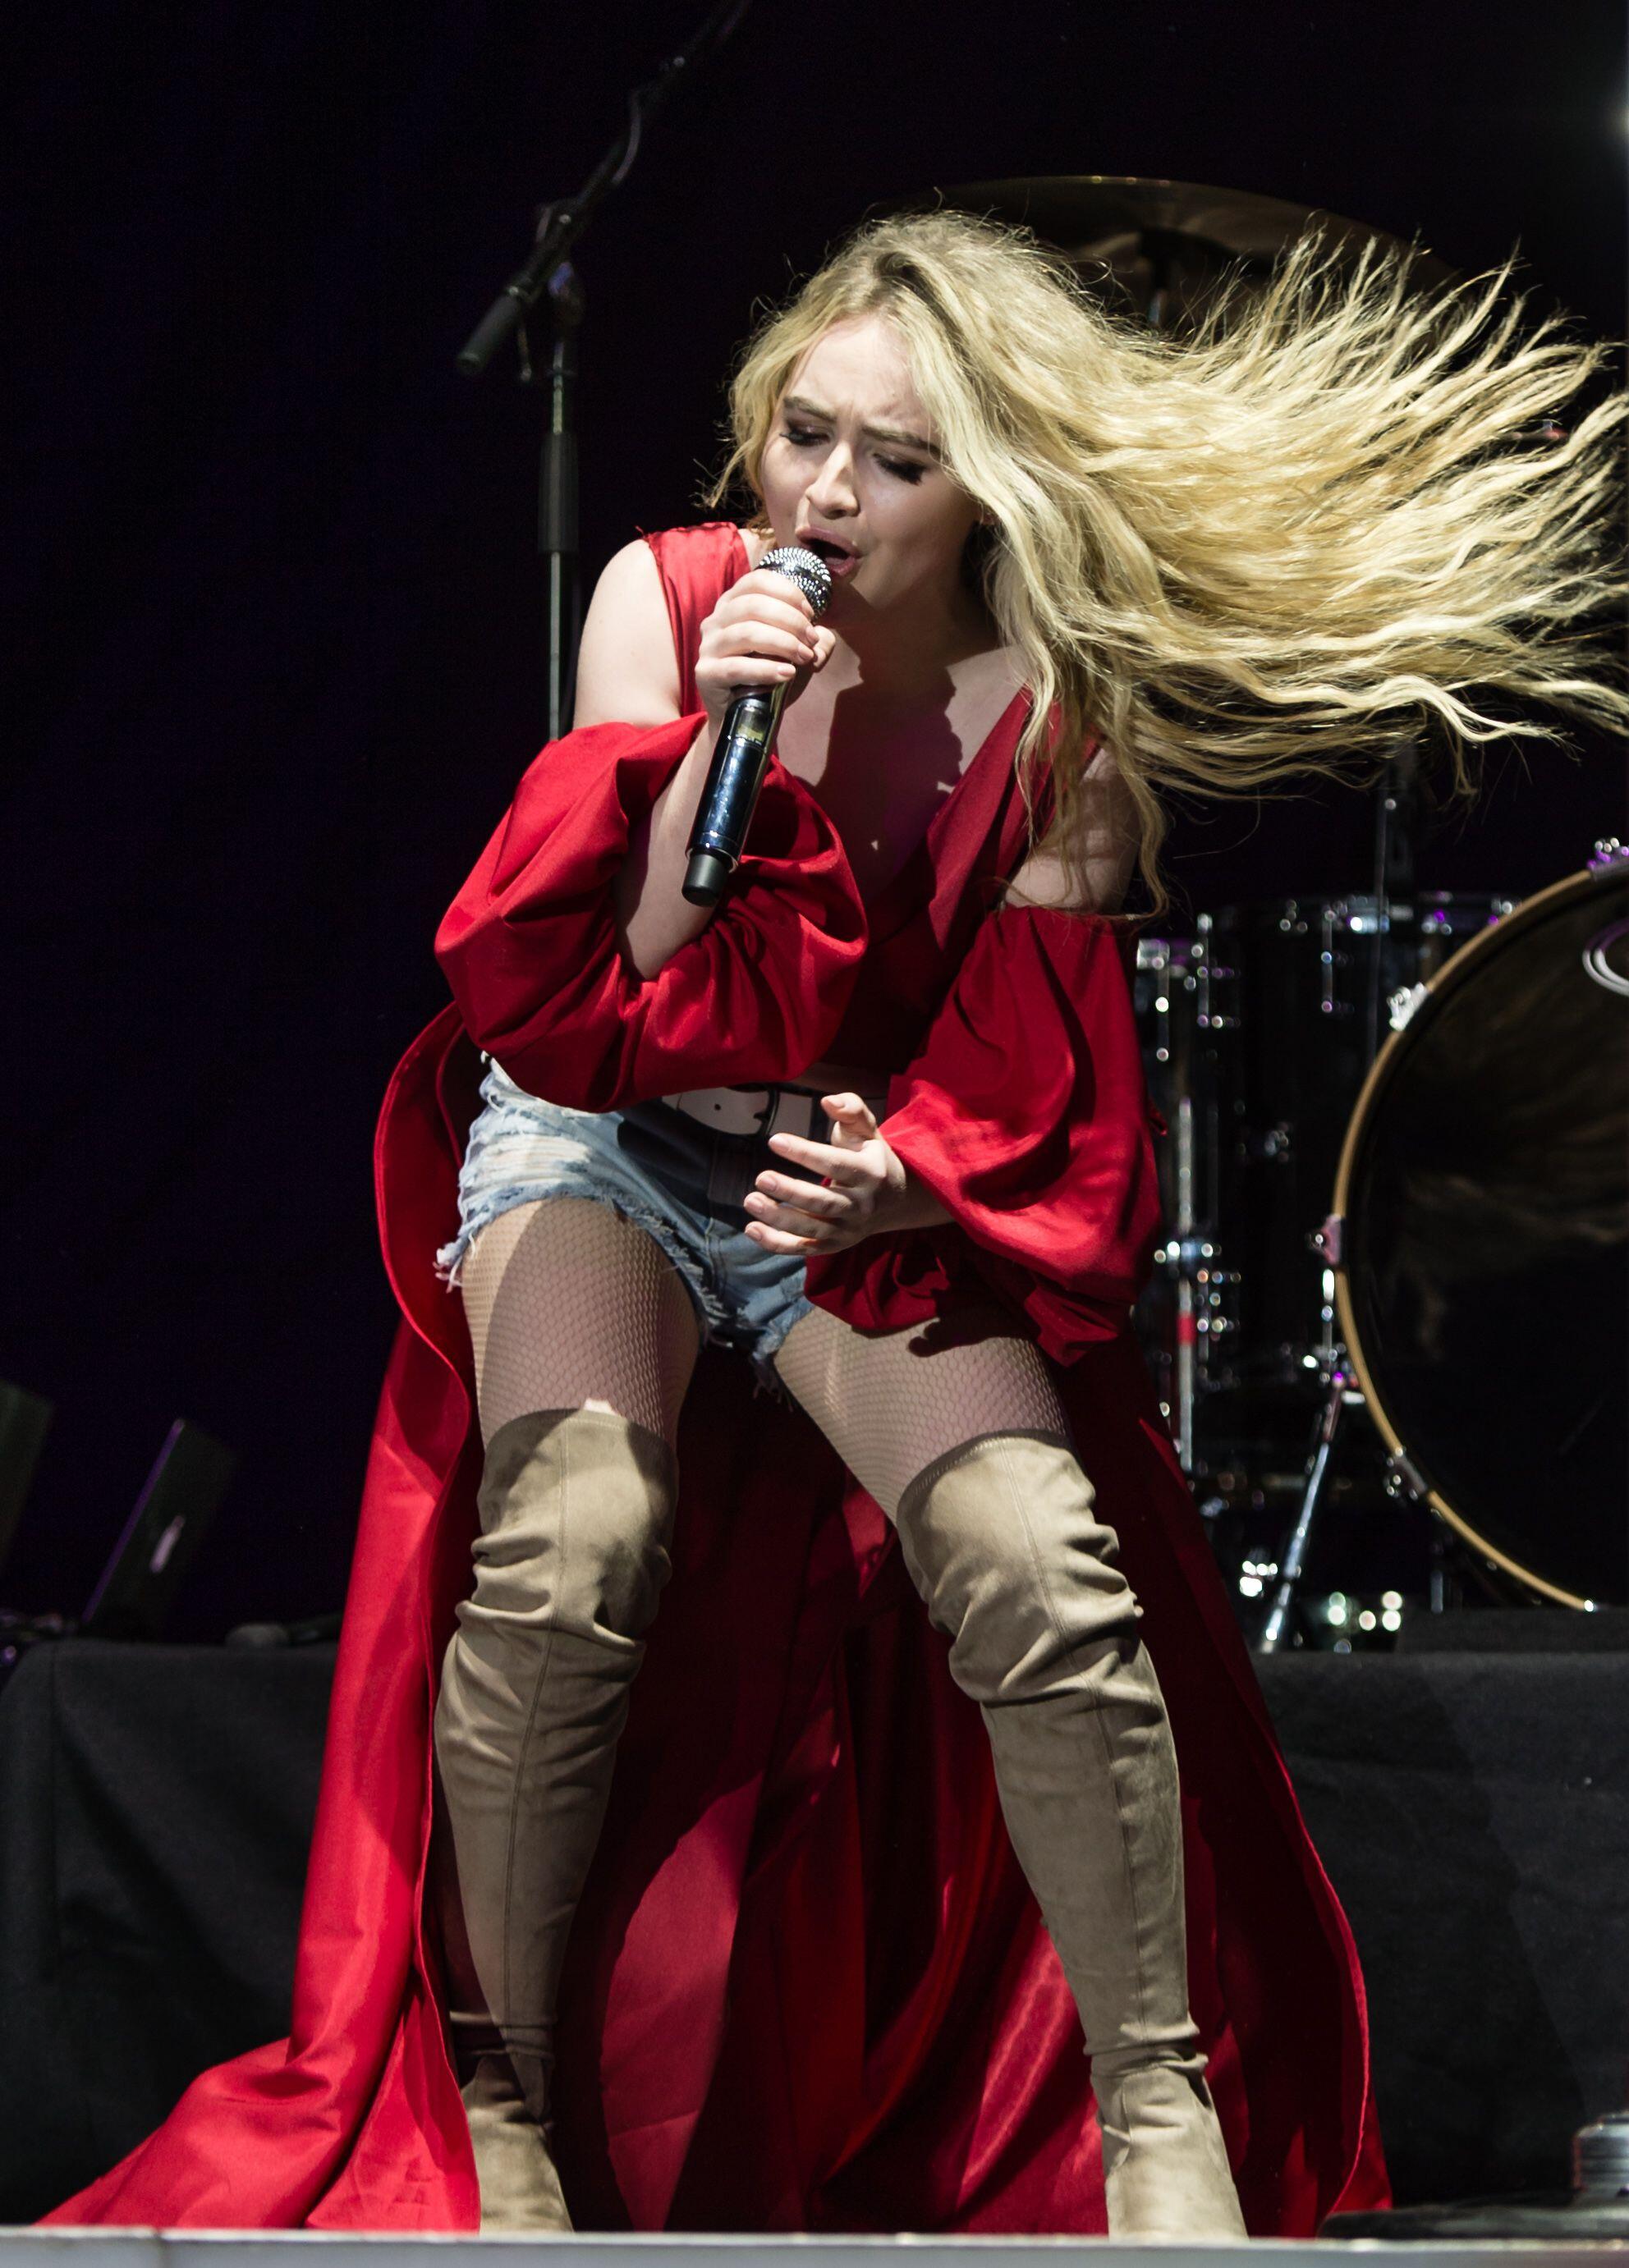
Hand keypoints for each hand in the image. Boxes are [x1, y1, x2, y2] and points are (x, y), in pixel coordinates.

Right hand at [694, 568, 835, 736]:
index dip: (788, 593)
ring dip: (783, 642)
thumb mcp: (796, 653)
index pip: (758, 581)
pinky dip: (767, 669)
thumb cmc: (770, 678)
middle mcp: (716, 621)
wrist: (745, 719)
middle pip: (753, 604)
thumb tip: (823, 636)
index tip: (811, 614)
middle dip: (791, 620)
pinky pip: (737, 667)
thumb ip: (814, 639)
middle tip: (811, 641)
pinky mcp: (706, 674)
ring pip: (747, 632)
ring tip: (805, 657)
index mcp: (733, 604)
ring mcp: (708, 647)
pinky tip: (788, 673)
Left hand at [742, 1094, 946, 1255]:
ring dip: (779, 1218)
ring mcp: (849, 1229)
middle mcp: (862, 1205)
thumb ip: (851, 1109)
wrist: (895, 1200)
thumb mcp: (867, 1131)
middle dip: (791, 1192)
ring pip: (812, 1228)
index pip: (836, 1164)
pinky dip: (777, 1243)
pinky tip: (752, 1229)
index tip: (774, 1140)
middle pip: (824, 1202)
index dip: (805, 1153)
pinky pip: (804, 1248)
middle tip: (761, 1177)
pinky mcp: (835, 1245)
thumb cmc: (870, 1157)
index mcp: (871, 1173)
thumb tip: (828, 1100)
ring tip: (750, 1201)